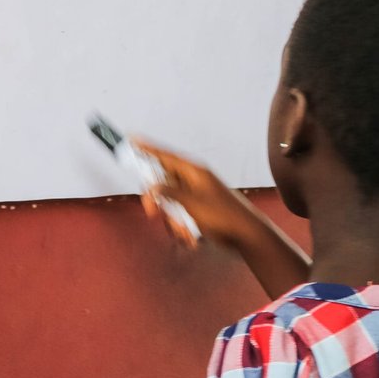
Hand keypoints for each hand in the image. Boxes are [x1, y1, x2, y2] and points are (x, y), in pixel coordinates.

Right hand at [132, 139, 270, 250]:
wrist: (245, 235)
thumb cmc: (223, 215)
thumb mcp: (192, 203)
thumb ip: (169, 193)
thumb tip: (152, 186)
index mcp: (194, 172)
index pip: (166, 156)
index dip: (148, 149)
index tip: (133, 139)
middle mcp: (193, 182)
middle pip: (162, 184)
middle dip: (158, 202)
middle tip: (152, 213)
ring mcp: (195, 197)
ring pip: (169, 206)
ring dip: (174, 222)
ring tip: (188, 232)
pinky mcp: (197, 212)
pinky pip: (179, 218)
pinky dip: (182, 229)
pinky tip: (192, 238)